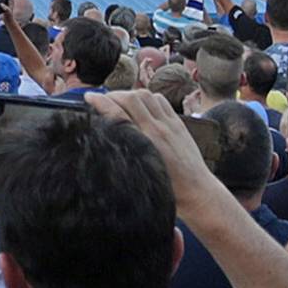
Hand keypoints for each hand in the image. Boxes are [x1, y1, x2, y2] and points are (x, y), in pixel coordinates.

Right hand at [81, 89, 219, 215]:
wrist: (198, 192)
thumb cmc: (168, 191)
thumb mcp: (141, 176)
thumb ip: (125, 156)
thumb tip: (106, 142)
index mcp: (145, 144)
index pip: (118, 114)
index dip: (100, 102)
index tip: (89, 97)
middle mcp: (158, 131)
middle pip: (131, 98)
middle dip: (114, 94)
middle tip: (103, 98)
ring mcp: (170, 125)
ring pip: (147, 95)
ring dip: (131, 94)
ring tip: (121, 100)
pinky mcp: (179, 124)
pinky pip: (161, 101)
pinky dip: (148, 97)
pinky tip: (141, 104)